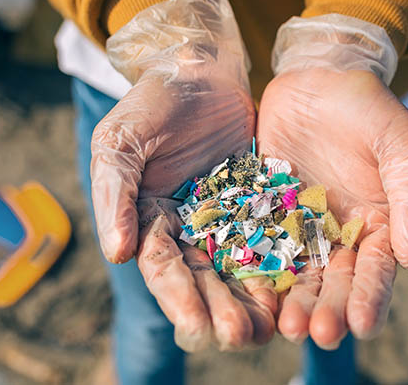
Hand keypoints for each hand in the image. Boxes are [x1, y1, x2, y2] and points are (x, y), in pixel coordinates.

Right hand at [91, 0, 276, 351]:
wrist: (199, 70)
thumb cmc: (151, 103)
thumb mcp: (120, 142)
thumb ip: (114, 196)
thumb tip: (117, 254)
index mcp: (149, 219)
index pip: (163, 267)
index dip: (178, 298)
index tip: (197, 327)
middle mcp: (187, 227)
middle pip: (204, 277)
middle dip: (220, 309)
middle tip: (241, 337)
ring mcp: (225, 216)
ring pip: (238, 266)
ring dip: (251, 299)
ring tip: (270, 327)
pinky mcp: (258, 202)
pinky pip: (270, 236)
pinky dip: (278, 263)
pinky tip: (293, 287)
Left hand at [258, 68, 407, 346]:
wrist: (318, 78)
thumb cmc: (368, 107)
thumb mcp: (400, 143)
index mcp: (379, 224)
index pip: (376, 270)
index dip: (371, 298)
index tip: (362, 325)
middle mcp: (339, 234)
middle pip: (335, 281)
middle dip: (328, 309)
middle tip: (318, 333)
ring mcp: (299, 226)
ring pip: (296, 273)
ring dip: (292, 301)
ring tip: (285, 326)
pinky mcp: (265, 211)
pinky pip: (259, 245)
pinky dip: (256, 271)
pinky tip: (250, 294)